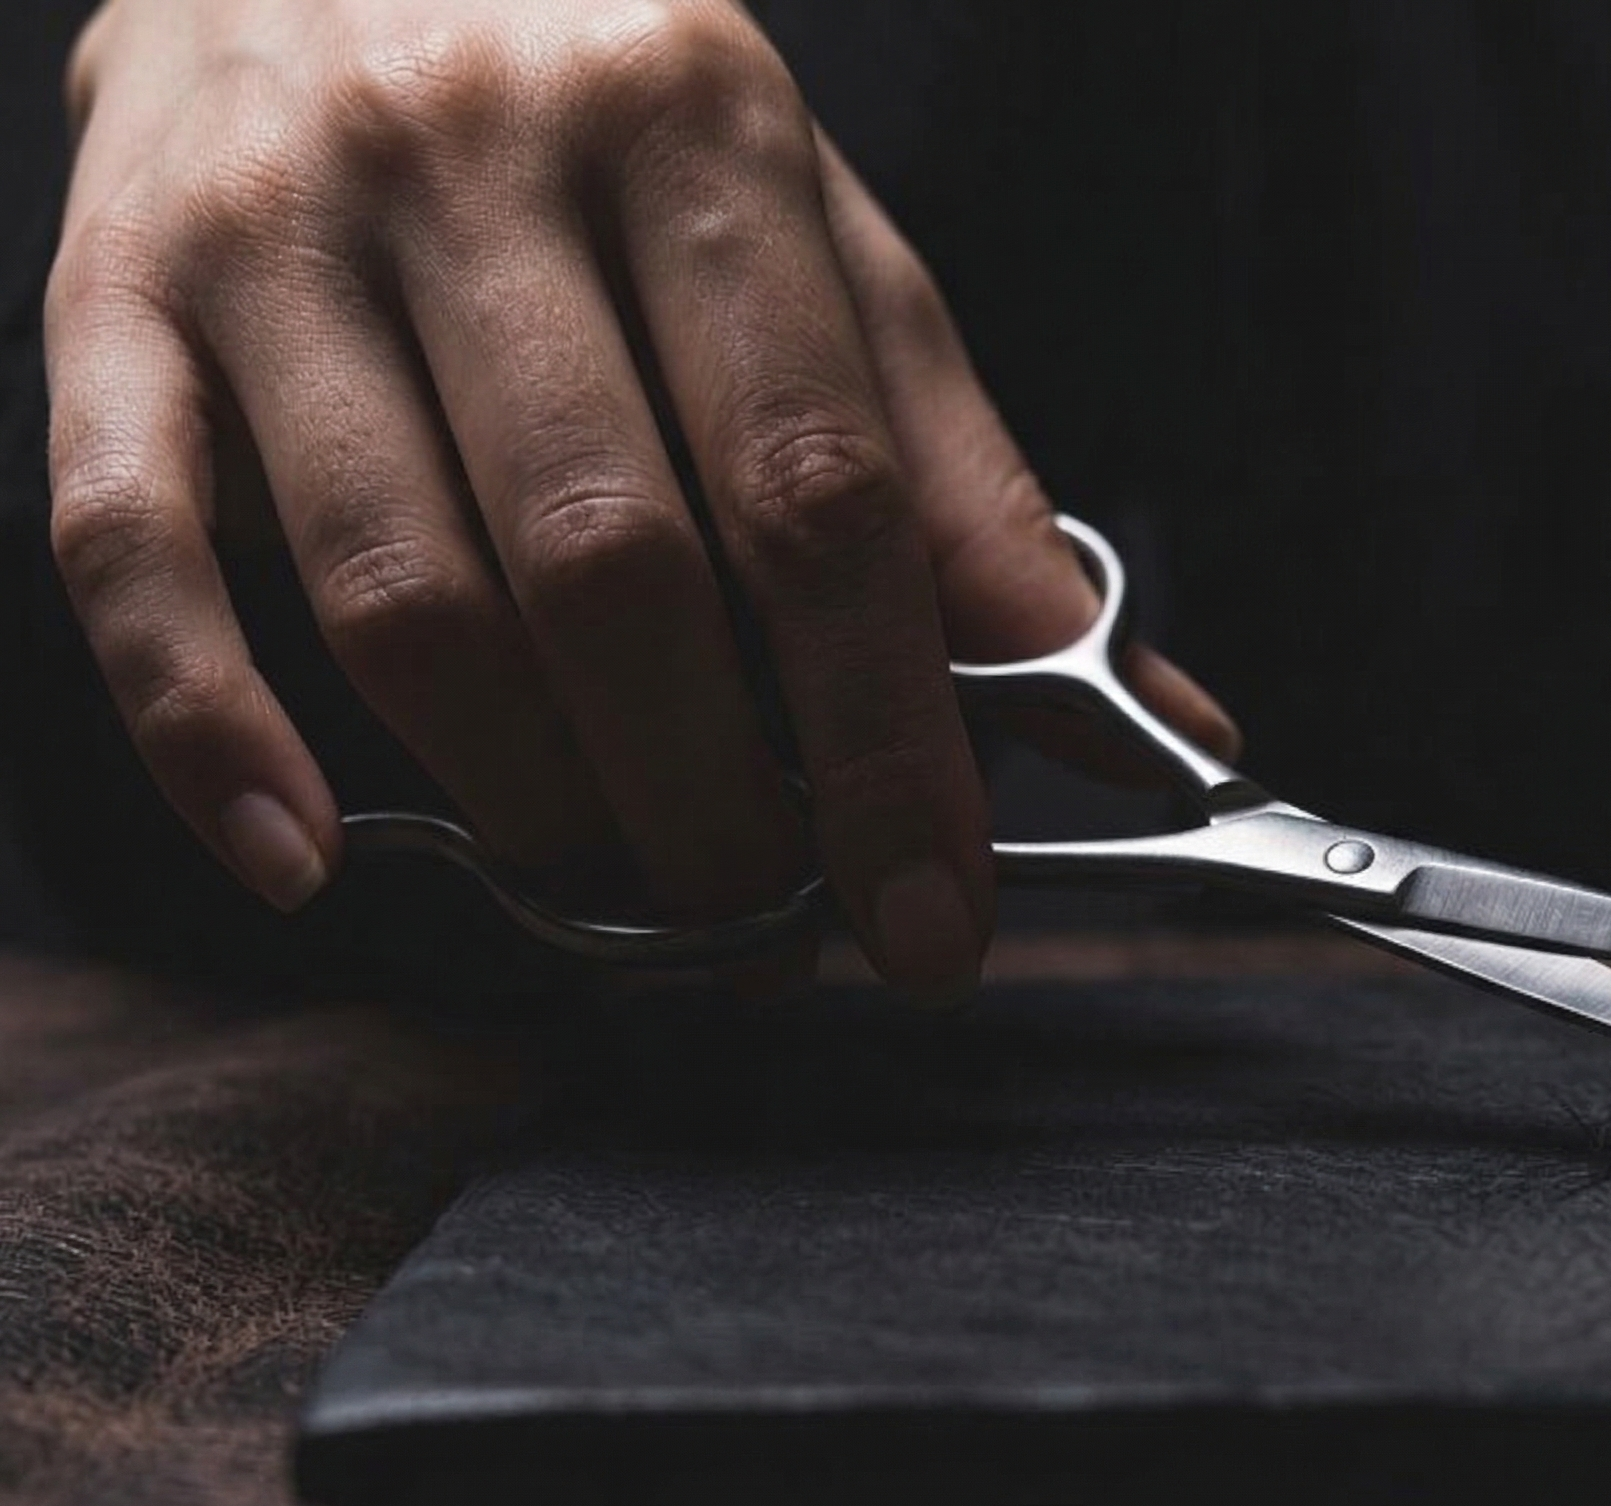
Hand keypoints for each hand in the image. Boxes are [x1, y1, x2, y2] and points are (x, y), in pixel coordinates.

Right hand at [45, 0, 1235, 997]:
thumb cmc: (616, 126)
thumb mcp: (823, 250)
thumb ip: (962, 481)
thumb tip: (1140, 716)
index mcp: (700, 128)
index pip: (817, 489)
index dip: (890, 739)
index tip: (930, 917)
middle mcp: (477, 156)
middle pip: (610, 563)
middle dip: (707, 802)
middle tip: (757, 914)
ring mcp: (274, 225)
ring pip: (400, 593)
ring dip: (524, 799)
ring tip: (607, 882)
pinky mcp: (111, 294)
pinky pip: (127, 549)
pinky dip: (211, 734)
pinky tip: (306, 858)